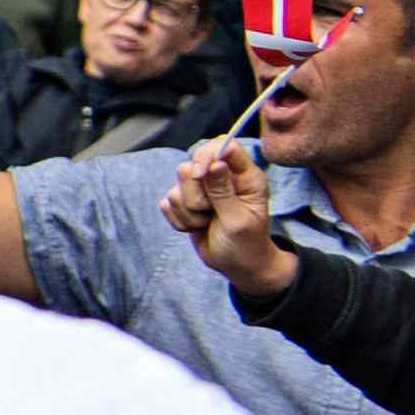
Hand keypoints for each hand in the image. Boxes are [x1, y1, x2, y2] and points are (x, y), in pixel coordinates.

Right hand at [164, 138, 295, 302]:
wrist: (237, 267)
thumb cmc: (247, 244)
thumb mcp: (238, 220)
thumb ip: (223, 191)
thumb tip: (215, 163)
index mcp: (245, 177)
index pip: (224, 147)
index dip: (207, 155)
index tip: (200, 174)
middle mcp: (223, 178)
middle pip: (192, 165)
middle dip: (194, 193)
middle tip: (209, 211)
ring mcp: (203, 190)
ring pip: (177, 185)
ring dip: (188, 210)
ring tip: (205, 222)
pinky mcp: (186, 203)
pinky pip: (168, 202)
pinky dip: (179, 219)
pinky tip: (196, 227)